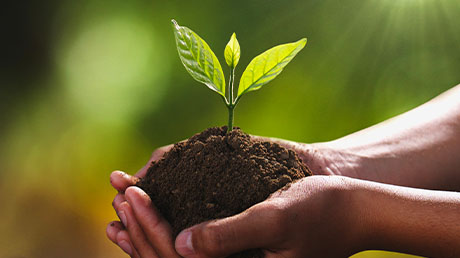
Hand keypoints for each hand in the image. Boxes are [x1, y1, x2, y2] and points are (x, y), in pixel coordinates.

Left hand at [106, 137, 355, 256]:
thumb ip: (229, 236)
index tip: (131, 192)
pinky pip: (191, 246)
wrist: (351, 210)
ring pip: (175, 256)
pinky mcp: (236, 250)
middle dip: (139, 226)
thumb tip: (179, 244)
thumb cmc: (320, 209)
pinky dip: (164, 228)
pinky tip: (149, 212)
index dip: (149, 226)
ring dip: (145, 229)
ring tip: (121, 203)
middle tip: (118, 191)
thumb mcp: (276, 218)